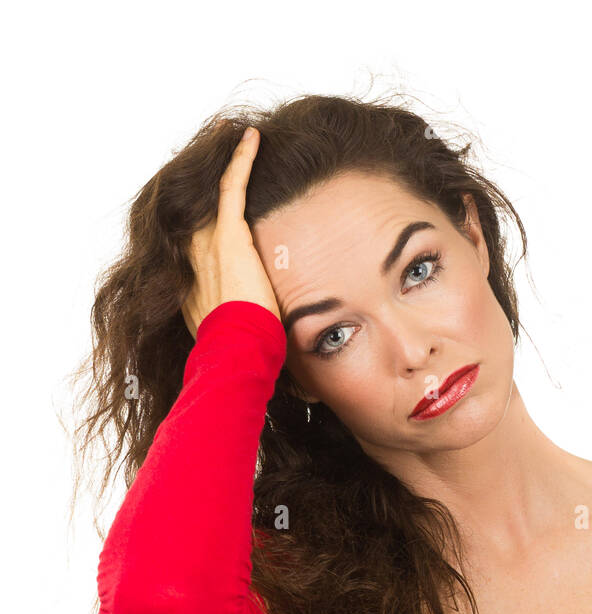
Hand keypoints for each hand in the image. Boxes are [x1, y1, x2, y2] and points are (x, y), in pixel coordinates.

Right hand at [181, 127, 281, 338]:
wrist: (234, 350)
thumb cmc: (235, 348)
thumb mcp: (223, 333)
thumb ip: (229, 320)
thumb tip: (248, 330)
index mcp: (190, 278)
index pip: (195, 238)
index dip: (201, 218)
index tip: (206, 207)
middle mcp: (193, 255)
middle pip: (198, 208)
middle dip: (204, 182)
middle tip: (215, 151)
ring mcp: (208, 243)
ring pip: (214, 192)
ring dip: (225, 162)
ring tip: (231, 135)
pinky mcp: (229, 235)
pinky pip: (232, 186)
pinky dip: (242, 159)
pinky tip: (251, 136)